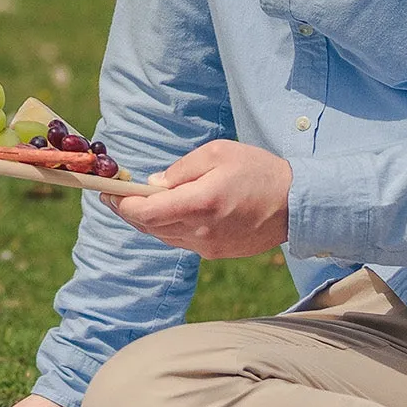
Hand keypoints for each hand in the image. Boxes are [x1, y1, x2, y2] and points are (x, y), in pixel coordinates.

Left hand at [113, 138, 290, 257]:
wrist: (297, 203)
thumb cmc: (258, 170)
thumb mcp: (217, 153)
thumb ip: (180, 170)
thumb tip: (153, 185)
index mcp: (199, 203)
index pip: (145, 213)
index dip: (121, 204)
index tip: (108, 192)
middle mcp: (201, 231)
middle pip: (150, 227)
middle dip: (128, 211)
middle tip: (114, 195)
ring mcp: (209, 246)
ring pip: (164, 237)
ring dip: (148, 221)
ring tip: (137, 202)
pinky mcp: (217, 253)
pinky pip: (182, 242)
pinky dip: (169, 228)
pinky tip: (168, 212)